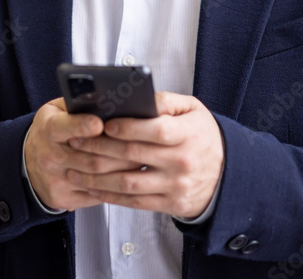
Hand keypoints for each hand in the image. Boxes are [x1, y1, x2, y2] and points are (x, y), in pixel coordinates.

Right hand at [24, 97, 143, 210]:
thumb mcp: (56, 111)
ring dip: (123, 170)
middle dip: (119, 152)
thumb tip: (107, 97)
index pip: (64, 127)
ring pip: (97, 178)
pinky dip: (115, 188)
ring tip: (143, 160)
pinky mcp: (64, 198)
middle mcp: (50, 156)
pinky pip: (95, 195)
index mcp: (48, 129)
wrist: (27, 163)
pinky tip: (129, 178)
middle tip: (141, 145)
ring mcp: (56, 180)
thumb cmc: (51, 131)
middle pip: (90, 157)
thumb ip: (77, 104)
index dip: (82, 126)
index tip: (101, 123)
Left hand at [64, 92, 223, 218]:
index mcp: (188, 134)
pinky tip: (92, 187)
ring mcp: (175, 186)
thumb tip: (140, 98)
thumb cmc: (202, 135)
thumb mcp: (193, 110)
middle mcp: (182, 162)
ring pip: (128, 183)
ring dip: (96, 177)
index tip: (104, 124)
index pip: (156, 130)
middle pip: (134, 155)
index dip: (128, 127)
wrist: (228, 174)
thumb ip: (166, 101)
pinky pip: (134, 202)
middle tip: (75, 142)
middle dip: (99, 148)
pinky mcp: (170, 204)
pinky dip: (110, 196)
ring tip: (74, 168)